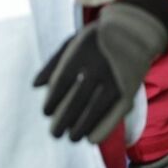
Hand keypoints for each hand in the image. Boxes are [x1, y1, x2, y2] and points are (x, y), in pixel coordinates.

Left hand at [34, 2, 167, 142]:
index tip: (46, 113)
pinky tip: (93, 138)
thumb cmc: (95, 39)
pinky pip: (116, 111)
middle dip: (65, 119)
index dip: (53, 100)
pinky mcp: (129, 87)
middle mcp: (98, 67)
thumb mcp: (71, 43)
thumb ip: (53, 64)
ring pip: (97, 108)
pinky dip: (104, 126)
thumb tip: (34, 86)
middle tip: (55, 133)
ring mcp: (115, 78)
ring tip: (72, 138)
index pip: (62, 82)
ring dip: (83, 126)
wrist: (133, 30)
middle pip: (78, 99)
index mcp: (80, 55)